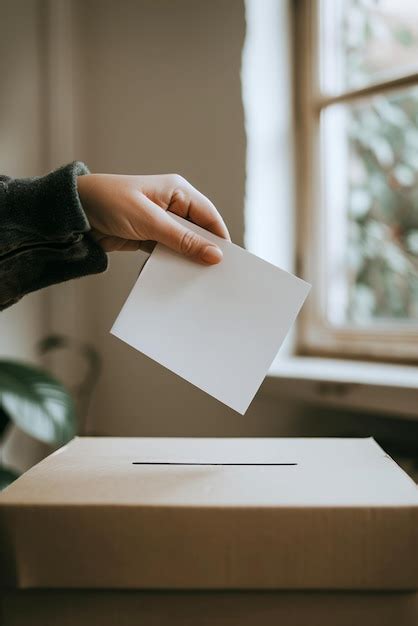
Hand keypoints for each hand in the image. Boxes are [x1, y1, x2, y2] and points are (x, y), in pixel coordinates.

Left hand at [77, 173, 229, 263]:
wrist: (74, 212)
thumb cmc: (111, 203)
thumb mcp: (150, 222)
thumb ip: (183, 239)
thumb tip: (214, 255)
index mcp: (177, 191)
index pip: (208, 216)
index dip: (220, 238)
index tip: (228, 261)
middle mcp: (172, 205)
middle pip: (197, 231)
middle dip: (204, 251)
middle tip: (213, 276)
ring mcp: (160, 221)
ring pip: (182, 244)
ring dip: (185, 259)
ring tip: (195, 280)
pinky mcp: (147, 236)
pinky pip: (166, 251)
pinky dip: (169, 263)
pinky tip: (173, 277)